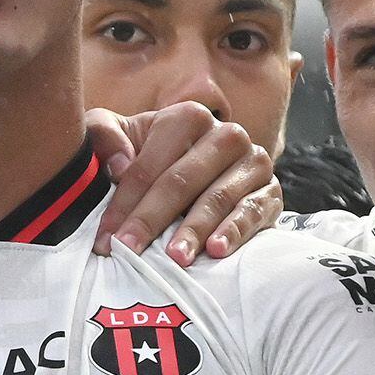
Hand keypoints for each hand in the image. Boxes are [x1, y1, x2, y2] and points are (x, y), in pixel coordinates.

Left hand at [86, 103, 274, 263]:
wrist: (204, 177)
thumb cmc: (152, 158)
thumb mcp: (121, 137)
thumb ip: (103, 135)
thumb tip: (118, 165)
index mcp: (188, 117)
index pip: (151, 164)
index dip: (125, 202)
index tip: (106, 239)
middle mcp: (226, 134)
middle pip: (183, 181)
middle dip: (152, 219)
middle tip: (129, 252)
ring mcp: (254, 162)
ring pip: (218, 198)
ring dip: (194, 230)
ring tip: (174, 258)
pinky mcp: (271, 192)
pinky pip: (253, 212)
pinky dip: (235, 232)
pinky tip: (216, 251)